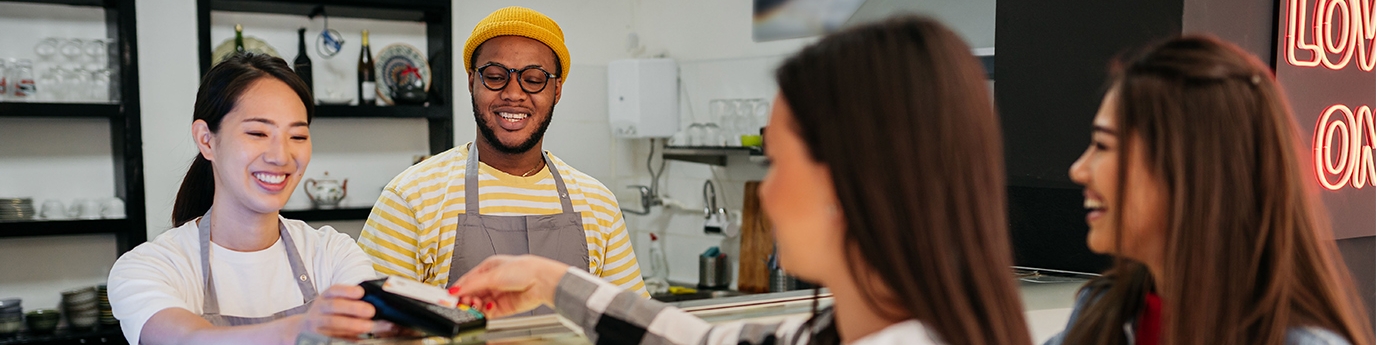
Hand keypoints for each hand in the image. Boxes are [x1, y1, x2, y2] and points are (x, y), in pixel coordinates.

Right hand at [299, 284, 385, 338]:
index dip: (347, 290)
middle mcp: (320, 308)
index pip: (334, 290)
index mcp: (326, 296)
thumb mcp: (334, 301)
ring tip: (367, 326)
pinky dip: (347, 338)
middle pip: (334, 306)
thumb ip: (351, 301)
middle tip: (370, 311)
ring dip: (352, 325)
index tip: (361, 292)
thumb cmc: (326, 313)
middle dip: (353, 308)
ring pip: (333, 323)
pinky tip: (359, 338)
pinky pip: (333, 337)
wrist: (303, 329)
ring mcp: (318, 323)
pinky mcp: (319, 337)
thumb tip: (375, 302)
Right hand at [449, 255, 569, 317]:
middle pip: (473, 293)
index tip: (450, 297)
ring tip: (475, 306)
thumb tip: (455, 290)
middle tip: (463, 303)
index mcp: (489, 268)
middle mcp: (493, 281)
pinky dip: (485, 312)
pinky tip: (486, 309)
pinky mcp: (504, 307)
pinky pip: (489, 313)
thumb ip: (472, 284)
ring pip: (479, 304)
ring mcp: (498, 294)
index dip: (459, 288)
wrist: (541, 282)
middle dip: (466, 299)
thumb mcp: (492, 274)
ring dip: (475, 306)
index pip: (468, 280)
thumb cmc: (524, 269)